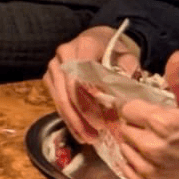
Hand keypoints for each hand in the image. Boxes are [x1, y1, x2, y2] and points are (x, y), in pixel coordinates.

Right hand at [45, 24, 139, 143]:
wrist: (99, 40)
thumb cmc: (114, 51)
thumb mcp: (127, 58)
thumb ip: (128, 73)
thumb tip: (123, 96)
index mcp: (84, 46)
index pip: (80, 78)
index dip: (88, 102)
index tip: (102, 121)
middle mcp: (64, 54)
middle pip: (67, 91)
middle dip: (80, 117)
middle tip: (94, 136)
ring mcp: (54, 66)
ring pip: (59, 99)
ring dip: (73, 121)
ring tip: (88, 139)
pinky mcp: (50, 77)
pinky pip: (56, 101)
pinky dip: (68, 118)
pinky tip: (79, 132)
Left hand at [112, 53, 178, 178]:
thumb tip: (176, 56)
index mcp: (161, 123)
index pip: (128, 109)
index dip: (136, 108)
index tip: (146, 111)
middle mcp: (150, 147)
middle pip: (124, 129)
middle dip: (135, 125)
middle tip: (151, 128)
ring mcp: (148, 171)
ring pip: (124, 149)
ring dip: (133, 145)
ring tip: (151, 144)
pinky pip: (127, 171)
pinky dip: (134, 164)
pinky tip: (149, 160)